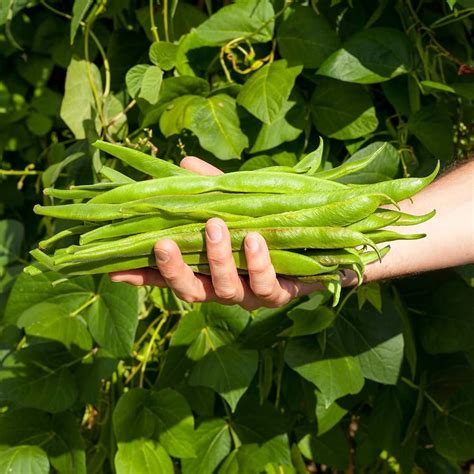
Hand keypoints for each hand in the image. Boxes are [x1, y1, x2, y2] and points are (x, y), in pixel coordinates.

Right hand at [110, 157, 325, 309]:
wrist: (328, 238)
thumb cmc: (274, 219)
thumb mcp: (240, 200)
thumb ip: (214, 186)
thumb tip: (185, 163)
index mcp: (210, 267)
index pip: (170, 276)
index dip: (143, 276)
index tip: (114, 270)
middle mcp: (226, 286)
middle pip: (191, 292)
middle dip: (174, 269)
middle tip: (164, 242)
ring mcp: (252, 294)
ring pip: (227, 291)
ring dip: (218, 259)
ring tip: (216, 225)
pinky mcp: (283, 295)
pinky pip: (268, 287)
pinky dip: (259, 263)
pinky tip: (256, 238)